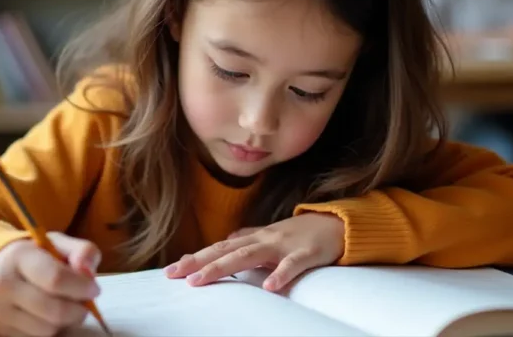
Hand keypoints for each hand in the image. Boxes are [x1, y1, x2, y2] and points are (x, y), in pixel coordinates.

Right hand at [0, 232, 101, 336]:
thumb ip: (82, 251)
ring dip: (65, 322)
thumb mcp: (58, 243)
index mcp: (18, 257)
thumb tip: (88, 271)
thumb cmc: (33, 255)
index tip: (93, 289)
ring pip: (47, 330)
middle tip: (84, 303)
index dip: (82, 287)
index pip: (56, 279)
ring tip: (67, 308)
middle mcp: (3, 285)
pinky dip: (50, 331)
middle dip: (78, 310)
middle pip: (54, 311)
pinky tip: (50, 316)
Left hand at [164, 213, 344, 291]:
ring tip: (201, 279)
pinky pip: (292, 265)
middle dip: (198, 262)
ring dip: (223, 267)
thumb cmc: (303, 233)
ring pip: (249, 255)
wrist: (340, 224)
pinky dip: (280, 274)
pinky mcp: (307, 252)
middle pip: (226, 251)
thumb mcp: (272, 235)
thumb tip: (227, 240)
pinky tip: (268, 287)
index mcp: (255, 238)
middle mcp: (264, 239)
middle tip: (174, 275)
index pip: (220, 248)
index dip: (196, 257)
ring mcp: (285, 244)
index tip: (172, 270)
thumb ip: (249, 238)